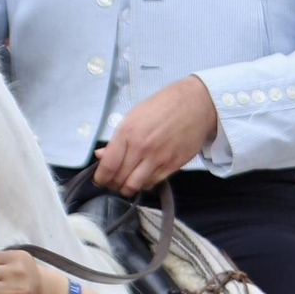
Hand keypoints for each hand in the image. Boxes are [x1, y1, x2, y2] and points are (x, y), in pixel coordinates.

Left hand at [95, 76, 216, 195]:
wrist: (195, 104)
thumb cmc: (163, 106)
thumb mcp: (135, 116)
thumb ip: (118, 139)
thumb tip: (101, 155)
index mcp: (128, 132)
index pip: (108, 165)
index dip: (100, 177)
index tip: (99, 180)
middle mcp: (141, 147)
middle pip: (120, 178)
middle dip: (113, 184)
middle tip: (112, 183)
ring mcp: (158, 158)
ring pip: (135, 186)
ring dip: (127, 189)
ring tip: (126, 184)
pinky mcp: (172, 166)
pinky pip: (152, 183)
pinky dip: (144, 185)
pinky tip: (142, 178)